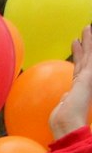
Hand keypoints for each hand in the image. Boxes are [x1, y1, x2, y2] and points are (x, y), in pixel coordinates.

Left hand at [51, 26, 91, 141]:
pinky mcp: (89, 75)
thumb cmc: (63, 120)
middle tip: (83, 33)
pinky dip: (90, 44)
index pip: (79, 69)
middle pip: (85, 59)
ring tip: (86, 29)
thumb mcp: (63, 107)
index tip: (76, 47)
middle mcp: (86, 81)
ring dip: (88, 41)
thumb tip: (65, 97)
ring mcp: (89, 77)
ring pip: (89, 55)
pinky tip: (88, 34)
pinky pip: (90, 56)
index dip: (79, 57)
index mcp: (79, 88)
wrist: (68, 123)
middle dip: (84, 46)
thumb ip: (65, 99)